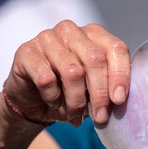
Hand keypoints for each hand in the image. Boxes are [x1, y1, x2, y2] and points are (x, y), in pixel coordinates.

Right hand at [3, 20, 129, 125]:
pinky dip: (53, 97)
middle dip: (100, 94)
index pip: (116, 48)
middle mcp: (72, 31)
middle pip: (95, 60)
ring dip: (77, 101)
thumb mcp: (95, 89)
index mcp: (95, 34)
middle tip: (101, 117)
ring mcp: (48, 38)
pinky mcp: (27, 51)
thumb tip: (121, 98)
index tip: (120, 100)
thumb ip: (109, 87)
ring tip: (76, 116)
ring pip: (73, 72)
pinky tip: (54, 102)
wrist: (35, 101)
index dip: (121, 75)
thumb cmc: (71, 92)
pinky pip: (46, 79)